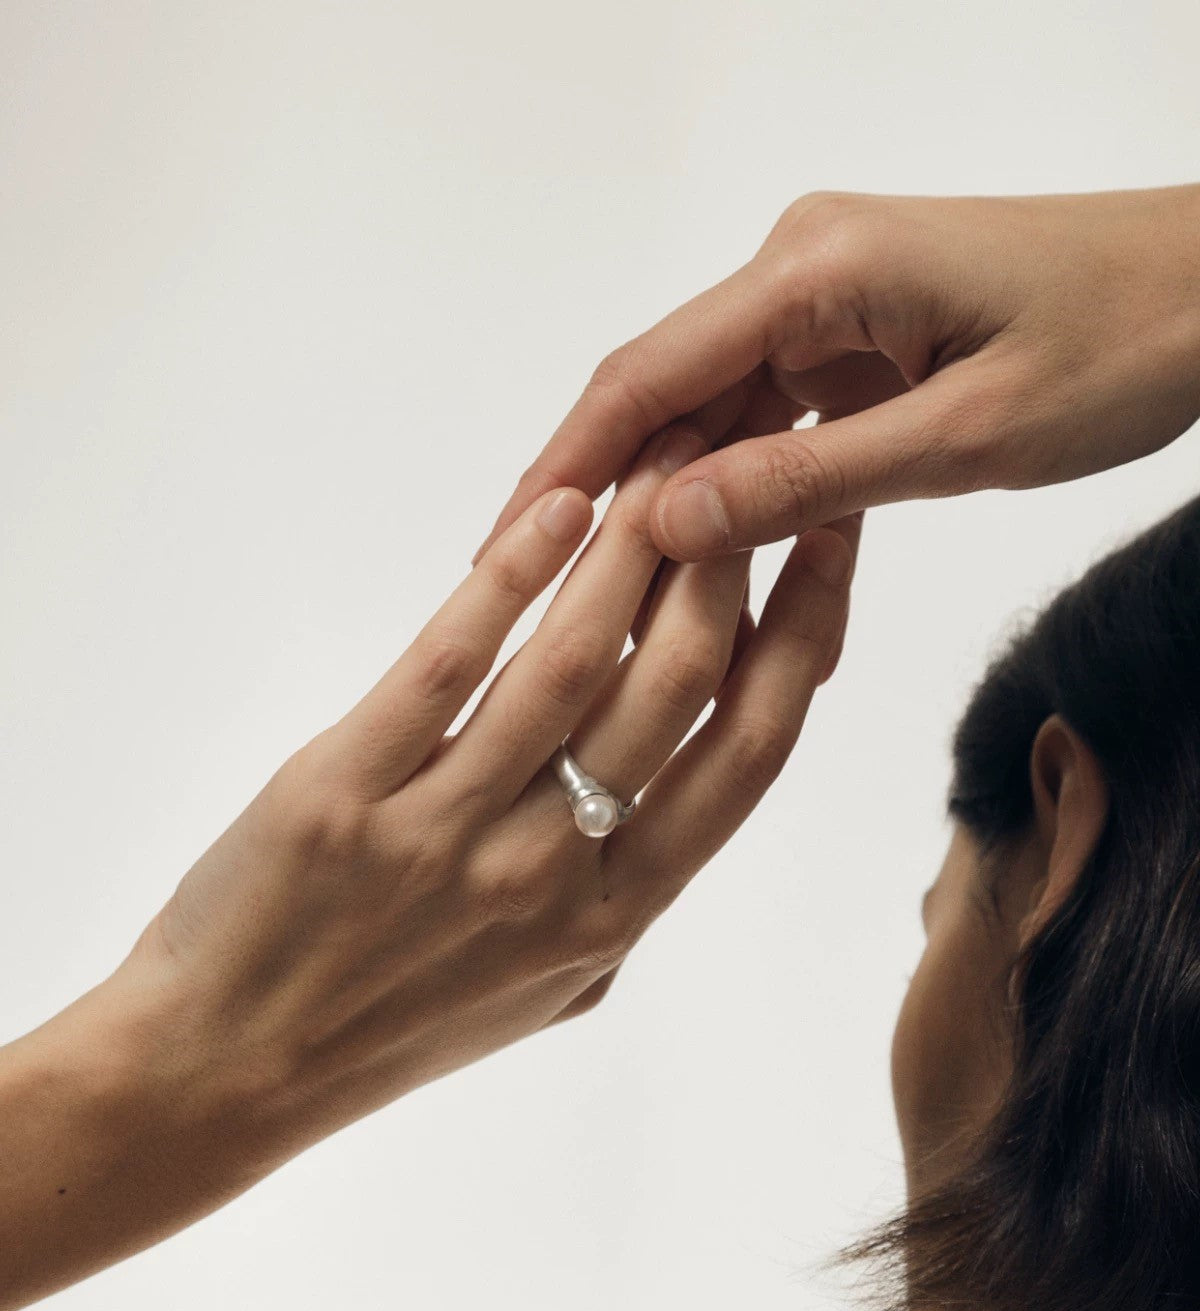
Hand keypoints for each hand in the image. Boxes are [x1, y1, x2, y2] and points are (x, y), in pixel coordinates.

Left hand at [0, 421, 855, 1310]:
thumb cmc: (390, 1028)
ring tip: (655, 458)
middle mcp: (553, 873)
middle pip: (677, 684)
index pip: (748, 753)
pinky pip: (447, 662)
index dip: (803, 634)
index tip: (825, 545)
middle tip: (734, 463)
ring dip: (628, 542)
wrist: (226, 1071)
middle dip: (723, 555)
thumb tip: (668, 798)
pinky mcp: (346, 792)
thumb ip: (617, 900)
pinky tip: (552, 508)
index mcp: (617, 914)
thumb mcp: (540, 988)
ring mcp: (449, 832)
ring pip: (574, 660)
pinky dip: (508, 573)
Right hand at [477, 185, 1199, 560]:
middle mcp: (800, 268)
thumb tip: (663, 525)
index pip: (645, 374)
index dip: (563, 465)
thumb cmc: (1124, 343)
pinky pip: (768, 412)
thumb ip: (807, 481)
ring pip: (711, 410)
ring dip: (668, 498)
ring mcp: (825, 297)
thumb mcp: (964, 436)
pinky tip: (707, 554)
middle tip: (538, 599)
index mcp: (815, 270)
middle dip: (600, 494)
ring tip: (607, 597)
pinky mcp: (854, 331)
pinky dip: (739, 483)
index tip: (500, 546)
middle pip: (662, 392)